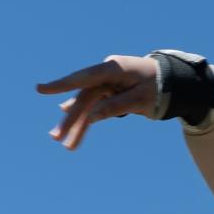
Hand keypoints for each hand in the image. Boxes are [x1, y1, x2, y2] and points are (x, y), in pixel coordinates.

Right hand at [36, 54, 157, 149]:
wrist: (171, 81)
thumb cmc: (158, 86)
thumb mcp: (140, 99)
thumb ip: (115, 106)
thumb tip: (91, 118)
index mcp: (113, 69)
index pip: (84, 78)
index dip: (62, 85)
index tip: (41, 89)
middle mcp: (106, 75)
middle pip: (84, 98)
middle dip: (71, 120)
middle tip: (56, 138)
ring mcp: (106, 84)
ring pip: (87, 105)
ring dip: (76, 124)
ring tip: (66, 144)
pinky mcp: (109, 92)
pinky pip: (95, 107)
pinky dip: (86, 118)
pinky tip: (66, 117)